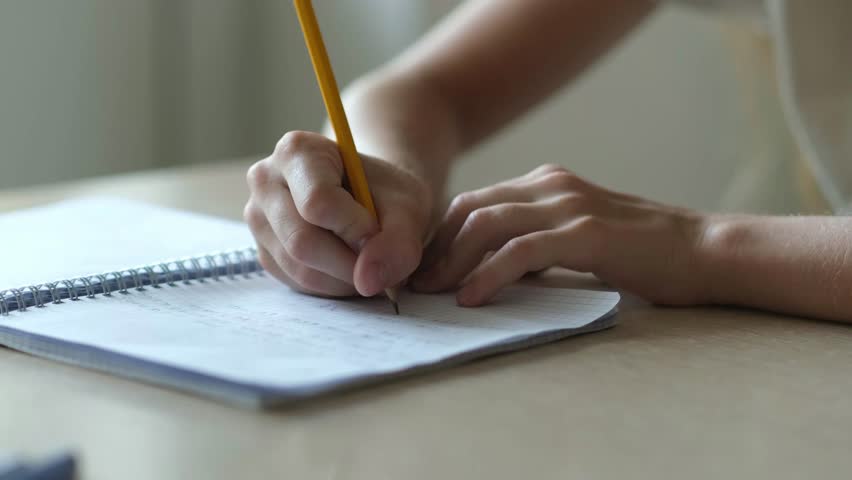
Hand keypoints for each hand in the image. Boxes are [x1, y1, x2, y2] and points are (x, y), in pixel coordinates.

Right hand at [244, 131, 432, 296]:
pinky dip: (332, 286)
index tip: (379, 231)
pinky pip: (297, 283)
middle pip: (302, 241)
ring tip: (368, 262)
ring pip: (300, 268)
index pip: (317, 202)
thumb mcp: (407, 208)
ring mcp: (259, 219)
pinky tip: (349, 267)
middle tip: (380, 259)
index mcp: (297, 151)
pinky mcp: (265, 252)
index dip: (355, 228)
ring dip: (344, 279)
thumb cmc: (387, 195)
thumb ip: (397, 241)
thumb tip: (367, 281)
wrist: (376, 201)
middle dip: (350, 262)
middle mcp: (266, 181)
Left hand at [411, 164, 711, 306]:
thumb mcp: (577, 240)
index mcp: (547, 184)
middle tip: (417, 284)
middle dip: (436, 248)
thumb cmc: (642, 254)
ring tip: (433, 293)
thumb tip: (489, 270)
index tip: (423, 269)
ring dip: (452, 261)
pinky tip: (472, 298)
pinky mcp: (586, 234)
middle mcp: (551, 186)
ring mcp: (568, 206)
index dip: (441, 236)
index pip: (474, 202)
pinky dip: (489, 274)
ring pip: (487, 224)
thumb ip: (536, 244)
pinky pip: (521, 251)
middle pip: (470, 208)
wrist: (704, 251)